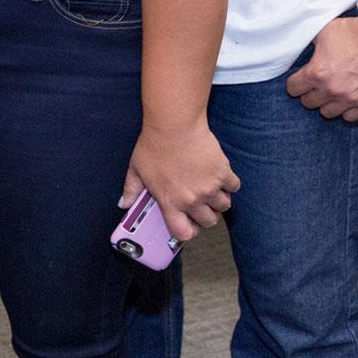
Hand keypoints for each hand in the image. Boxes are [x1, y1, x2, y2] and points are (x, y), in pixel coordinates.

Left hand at [124, 119, 238, 241]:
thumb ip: (131, 189)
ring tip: (210, 188)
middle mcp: (191, 199)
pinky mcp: (223, 173)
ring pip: (223, 206)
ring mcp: (209, 188)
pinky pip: (234, 187)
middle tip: (202, 204)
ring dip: (219, 200)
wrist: (174, 124)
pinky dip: (229, 183)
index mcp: (169, 202)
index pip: (182, 232)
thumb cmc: (154, 145)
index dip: (188, 231)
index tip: (189, 224)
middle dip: (206, 215)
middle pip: (209, 221)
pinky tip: (219, 174)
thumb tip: (124, 204)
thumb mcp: (136, 169)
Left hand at [285, 15, 357, 121]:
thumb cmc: (355, 32)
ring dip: (327, 103)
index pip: (293, 89)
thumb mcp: (321, 34)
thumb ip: (309, 47)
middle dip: (309, 93)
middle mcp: (332, 89)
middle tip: (315, 86)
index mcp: (317, 72)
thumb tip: (300, 49)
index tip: (299, 81)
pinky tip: (346, 99)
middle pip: (308, 103)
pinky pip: (350, 117)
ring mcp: (351, 98)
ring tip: (331, 93)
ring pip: (327, 113)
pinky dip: (347, 110)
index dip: (295, 83)